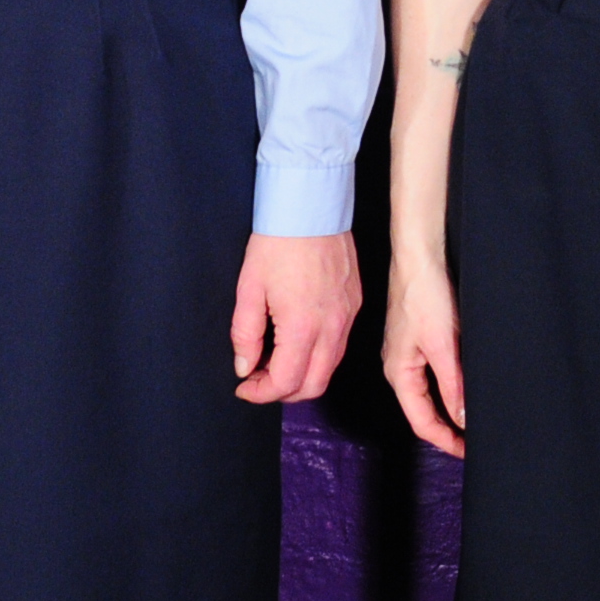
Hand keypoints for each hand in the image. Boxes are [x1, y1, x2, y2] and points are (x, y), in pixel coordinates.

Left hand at [232, 231, 361, 403]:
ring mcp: (348, 316)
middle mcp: (331, 327)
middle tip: (259, 379)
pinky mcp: (354, 304)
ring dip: (303, 375)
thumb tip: (245, 366)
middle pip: (314, 386)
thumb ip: (245, 334)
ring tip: (276, 359)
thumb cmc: (278, 242)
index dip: (261, 393)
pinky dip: (319, 355)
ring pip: (330, 367)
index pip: (285, 382)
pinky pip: (340, 344)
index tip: (245, 386)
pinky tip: (298, 340)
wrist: (310, 207)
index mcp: (302, 326)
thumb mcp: (249, 288)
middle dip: (284, 392)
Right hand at [381, 254, 465, 457]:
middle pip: (424, 410)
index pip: (422, 422)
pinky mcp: (421, 336)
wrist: (421, 252)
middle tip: (475, 441)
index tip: (469, 452)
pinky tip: (468, 385)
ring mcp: (409, 351)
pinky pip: (435, 372)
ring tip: (476, 418)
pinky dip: (452, 385)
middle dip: (449, 429)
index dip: (446, 441)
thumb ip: (452, 385)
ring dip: (452, 407)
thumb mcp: (443, 345)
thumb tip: (462, 419)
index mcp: (399, 372)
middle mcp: (400, 365)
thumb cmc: (423, 292)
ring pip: (431, 391)